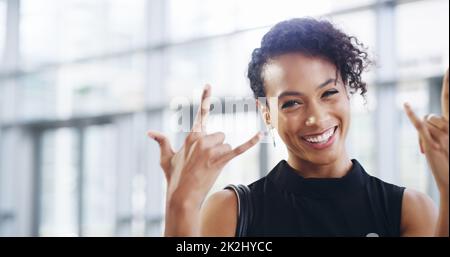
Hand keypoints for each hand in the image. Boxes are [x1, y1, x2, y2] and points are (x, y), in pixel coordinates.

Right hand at [148, 85, 260, 219]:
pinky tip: (261, 134)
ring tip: (209, 167)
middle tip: (205, 161)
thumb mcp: (166, 158)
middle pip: (220, 135)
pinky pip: (240, 149)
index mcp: (191, 136)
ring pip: (227, 145)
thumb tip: (149, 132)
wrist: (182, 196)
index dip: (204, 99)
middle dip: (216, 147)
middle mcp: (202, 140)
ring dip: (222, 155)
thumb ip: (161, 142)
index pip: (200, 114)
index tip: (208, 85)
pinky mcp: (221, 161)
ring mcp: (212, 150)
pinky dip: (251, 142)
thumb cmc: (174, 177)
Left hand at [404, 69, 448, 192]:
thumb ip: (440, 129)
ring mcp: (443, 134)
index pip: (449, 99)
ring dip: (426, 136)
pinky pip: (419, 124)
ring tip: (434, 152)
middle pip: (433, 115)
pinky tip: (405, 104)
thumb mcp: (446, 142)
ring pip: (427, 121)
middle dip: (431, 128)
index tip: (449, 67)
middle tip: (436, 148)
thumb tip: (426, 120)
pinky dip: (411, 114)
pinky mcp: (432, 142)